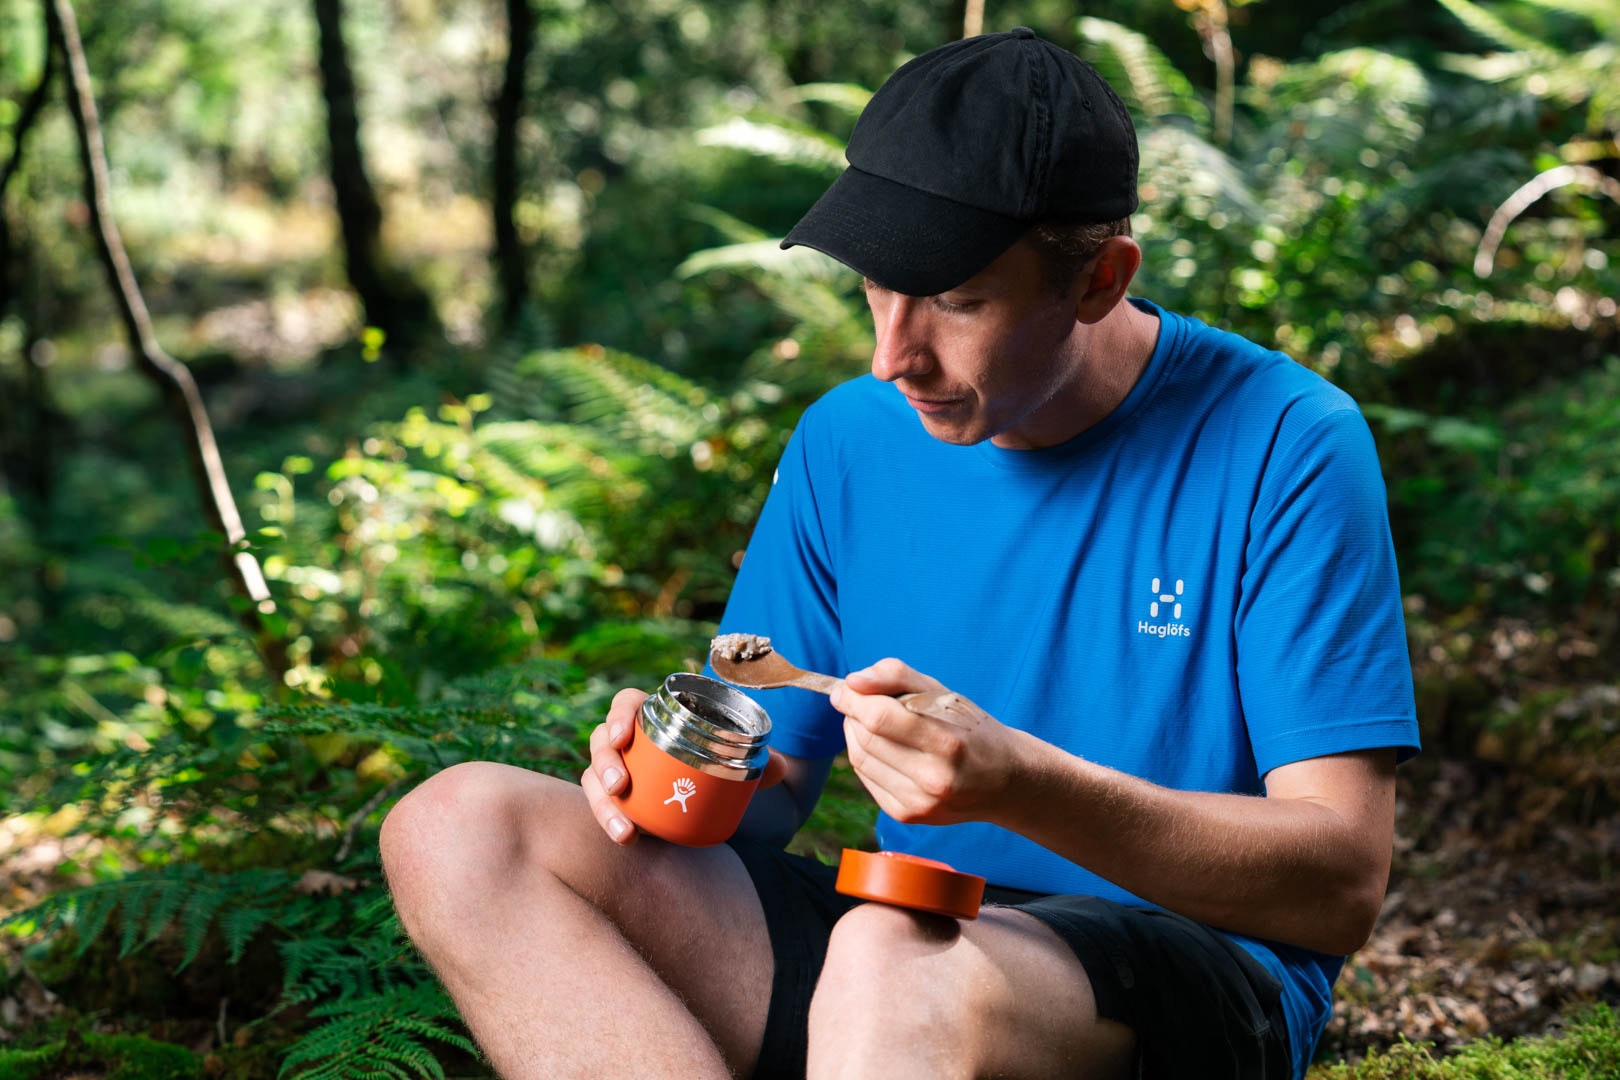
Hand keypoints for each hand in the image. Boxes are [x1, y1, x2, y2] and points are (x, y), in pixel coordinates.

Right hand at [579, 688, 791, 845]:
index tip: (623, 734)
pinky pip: (603, 806)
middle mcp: (628, 742)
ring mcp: (617, 770)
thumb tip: (779, 768)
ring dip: (603, 803)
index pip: (625, 704)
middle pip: (602, 741)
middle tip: (620, 785)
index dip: (618, 715)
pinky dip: (610, 821)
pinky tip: (626, 838)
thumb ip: (758, 761)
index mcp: (652, 717)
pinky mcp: (615, 799)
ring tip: (624, 829)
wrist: (704, 794)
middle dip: (606, 762)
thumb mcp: (737, 761)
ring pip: (595, 779)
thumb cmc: (714, 764)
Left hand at [831, 659, 1024, 825]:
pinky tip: (881, 746)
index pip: (879, 717)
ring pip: (861, 759)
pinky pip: (867, 779)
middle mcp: (934, 778)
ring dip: (855, 734)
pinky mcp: (909, 815)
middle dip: (852, 714)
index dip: (853, 699)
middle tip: (854, 701)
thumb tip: (853, 682)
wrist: (1006, 781)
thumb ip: (897, 676)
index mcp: (947, 742)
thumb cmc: (971, 728)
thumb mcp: (944, 692)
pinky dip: (865, 756)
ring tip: (869, 721)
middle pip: (867, 738)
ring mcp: (920, 802)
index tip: (845, 688)